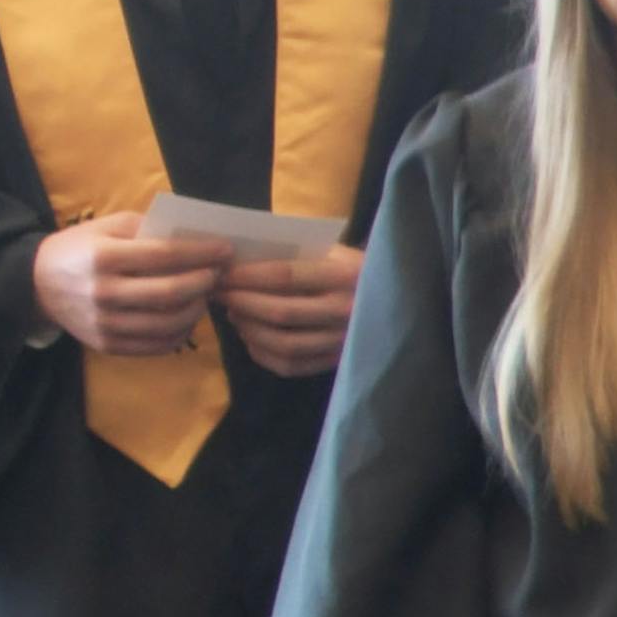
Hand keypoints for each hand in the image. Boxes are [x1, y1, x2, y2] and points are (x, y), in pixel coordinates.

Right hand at [30, 212, 233, 357]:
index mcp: (103, 257)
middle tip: (220, 274)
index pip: (164, 255)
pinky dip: (181, 333)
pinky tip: (187, 317)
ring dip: (198, 309)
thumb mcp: (108, 227)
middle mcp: (103, 293)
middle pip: (170, 293)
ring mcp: (104, 324)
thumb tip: (197, 238)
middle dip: (204, 282)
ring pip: (168, 324)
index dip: (201, 253)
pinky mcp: (107, 345)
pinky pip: (156, 345)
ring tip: (205, 295)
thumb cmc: (82, 249)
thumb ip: (149, 229)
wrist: (38, 285)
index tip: (226, 250)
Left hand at [210, 239, 363, 377]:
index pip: (286, 276)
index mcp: (346, 275)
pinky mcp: (337, 362)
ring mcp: (343, 340)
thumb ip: (295, 254)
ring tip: (234, 314)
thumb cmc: (354, 268)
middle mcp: (347, 310)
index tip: (222, 273)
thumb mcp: (334, 251)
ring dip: (249, 329)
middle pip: (281, 312)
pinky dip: (262, 354)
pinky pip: (291, 365)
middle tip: (219, 294)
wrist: (397, 300)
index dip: (247, 276)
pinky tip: (251, 338)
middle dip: (242, 302)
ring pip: (283, 343)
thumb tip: (239, 260)